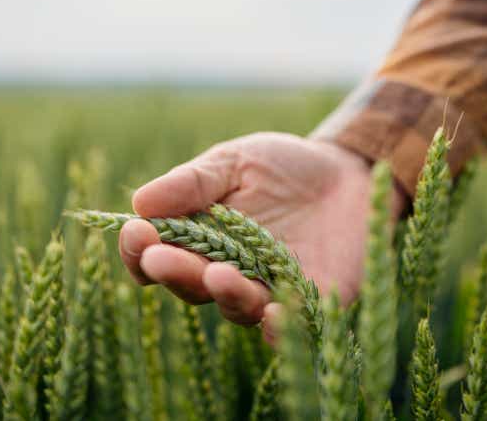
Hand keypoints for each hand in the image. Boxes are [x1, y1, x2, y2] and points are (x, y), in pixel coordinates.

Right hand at [118, 132, 403, 338]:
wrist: (349, 174)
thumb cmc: (282, 167)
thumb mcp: (236, 162)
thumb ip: (193, 182)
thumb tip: (140, 201)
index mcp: (199, 241)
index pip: (157, 256)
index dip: (141, 250)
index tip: (136, 230)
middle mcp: (227, 273)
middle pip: (191, 285)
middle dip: (175, 272)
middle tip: (161, 259)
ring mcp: (268, 291)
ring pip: (238, 305)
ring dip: (225, 293)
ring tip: (218, 274)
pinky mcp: (311, 302)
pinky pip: (291, 323)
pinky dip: (279, 324)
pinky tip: (274, 313)